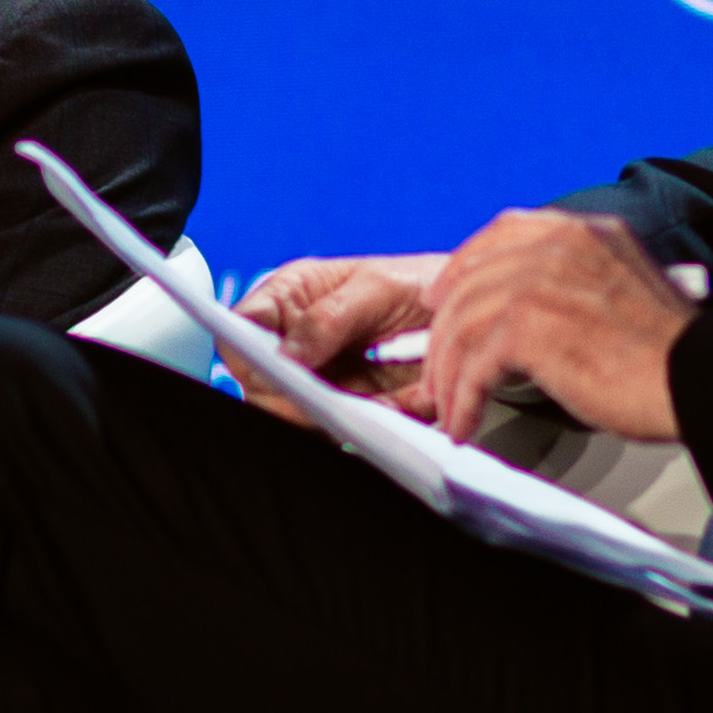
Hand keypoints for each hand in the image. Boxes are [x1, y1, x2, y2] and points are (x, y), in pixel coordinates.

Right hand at [228, 253, 440, 423]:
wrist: (469, 314)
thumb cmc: (421, 282)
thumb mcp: (379, 286)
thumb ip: (330, 316)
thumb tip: (288, 353)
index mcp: (291, 297)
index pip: (243, 327)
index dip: (247, 351)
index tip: (275, 369)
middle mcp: (298, 340)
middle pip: (263, 385)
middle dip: (293, 398)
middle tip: (326, 403)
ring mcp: (322, 378)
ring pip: (301, 416)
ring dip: (339, 416)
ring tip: (380, 402)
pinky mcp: (351, 408)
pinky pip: (346, 430)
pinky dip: (374, 426)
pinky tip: (402, 406)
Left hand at [412, 211, 697, 443]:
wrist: (701, 380)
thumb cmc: (674, 354)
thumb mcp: (627, 287)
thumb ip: (582, 281)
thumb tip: (538, 311)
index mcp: (584, 232)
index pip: (504, 231)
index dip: (464, 263)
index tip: (444, 292)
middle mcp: (559, 247)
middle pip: (472, 281)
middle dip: (444, 330)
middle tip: (435, 365)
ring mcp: (540, 283)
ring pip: (464, 325)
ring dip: (448, 375)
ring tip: (449, 407)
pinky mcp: (529, 328)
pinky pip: (474, 366)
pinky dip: (462, 399)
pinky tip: (464, 422)